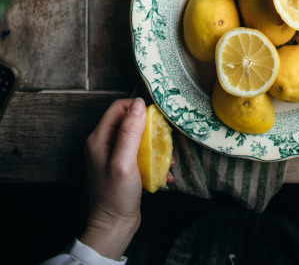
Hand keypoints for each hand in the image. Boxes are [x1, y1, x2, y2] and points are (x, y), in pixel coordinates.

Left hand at [80, 97, 172, 260]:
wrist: (114, 227)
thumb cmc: (115, 196)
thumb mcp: (123, 161)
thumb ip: (130, 131)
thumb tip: (139, 103)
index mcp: (99, 138)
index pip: (118, 107)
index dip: (136, 108)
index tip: (154, 117)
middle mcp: (105, 143)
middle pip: (129, 121)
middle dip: (149, 128)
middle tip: (163, 139)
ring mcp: (114, 155)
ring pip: (138, 137)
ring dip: (154, 145)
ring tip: (166, 159)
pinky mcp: (124, 166)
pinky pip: (141, 153)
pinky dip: (153, 159)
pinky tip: (163, 172)